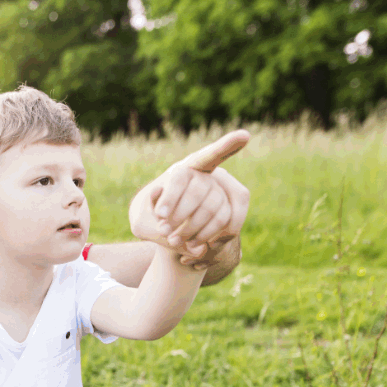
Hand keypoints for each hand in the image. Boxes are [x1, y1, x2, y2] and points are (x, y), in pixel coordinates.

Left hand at [128, 130, 250, 266]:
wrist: (167, 237)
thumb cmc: (152, 223)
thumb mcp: (141, 220)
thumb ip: (147, 211)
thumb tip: (160, 194)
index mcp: (186, 170)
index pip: (208, 156)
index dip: (226, 146)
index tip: (245, 136)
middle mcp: (208, 178)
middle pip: (198, 191)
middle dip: (179, 215)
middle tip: (163, 230)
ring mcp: (222, 195)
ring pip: (215, 210)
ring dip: (193, 230)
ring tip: (174, 243)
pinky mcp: (230, 214)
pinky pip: (229, 224)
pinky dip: (210, 240)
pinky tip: (192, 250)